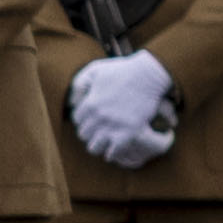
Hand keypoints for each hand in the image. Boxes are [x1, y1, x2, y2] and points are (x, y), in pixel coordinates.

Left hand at [69, 50, 178, 165]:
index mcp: (89, 104)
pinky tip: (114, 149)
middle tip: (100, 128)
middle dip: (91, 131)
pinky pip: (113, 152)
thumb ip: (79, 83)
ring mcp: (114, 126)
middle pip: (84, 135)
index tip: (94, 117)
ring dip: (98, 144)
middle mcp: (99, 117)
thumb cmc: (123, 70)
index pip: (77, 120)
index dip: (85, 119)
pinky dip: (112, 153)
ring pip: (95, 147)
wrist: (150, 75)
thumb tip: (72, 102)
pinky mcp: (130, 132)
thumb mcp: (95, 70)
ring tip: (105, 141)